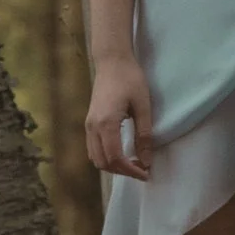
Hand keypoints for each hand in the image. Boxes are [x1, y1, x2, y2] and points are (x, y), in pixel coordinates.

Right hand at [87, 56, 154, 181]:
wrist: (112, 60)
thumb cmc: (130, 79)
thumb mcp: (143, 106)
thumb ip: (144, 135)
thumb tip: (147, 161)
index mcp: (106, 123)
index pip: (116, 158)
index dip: (131, 171)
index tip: (146, 173)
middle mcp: (93, 127)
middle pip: (103, 162)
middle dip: (122, 171)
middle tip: (142, 169)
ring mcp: (88, 124)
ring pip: (96, 158)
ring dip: (113, 166)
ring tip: (133, 162)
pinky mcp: (89, 121)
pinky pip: (93, 148)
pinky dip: (106, 157)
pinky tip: (121, 153)